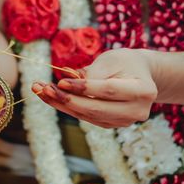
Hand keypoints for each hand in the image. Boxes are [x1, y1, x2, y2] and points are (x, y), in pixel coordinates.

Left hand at [32, 48, 156, 128]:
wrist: (140, 75)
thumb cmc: (125, 62)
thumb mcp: (112, 59)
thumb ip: (93, 73)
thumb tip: (68, 82)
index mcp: (143, 91)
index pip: (109, 90)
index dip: (84, 87)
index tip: (61, 81)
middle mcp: (136, 111)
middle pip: (97, 108)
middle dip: (68, 99)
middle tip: (44, 88)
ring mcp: (125, 121)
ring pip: (88, 115)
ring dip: (62, 104)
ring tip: (41, 91)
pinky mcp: (112, 124)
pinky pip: (87, 118)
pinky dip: (67, 108)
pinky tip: (50, 97)